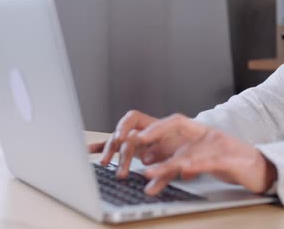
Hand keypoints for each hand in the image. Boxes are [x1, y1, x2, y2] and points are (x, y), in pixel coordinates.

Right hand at [88, 110, 205, 177]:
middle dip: (118, 148)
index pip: (133, 118)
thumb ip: (167, 160)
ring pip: (117, 142)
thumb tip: (147, 164)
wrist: (195, 152)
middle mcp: (142, 130)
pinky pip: (112, 147)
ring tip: (105, 163)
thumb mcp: (181, 154)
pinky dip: (99, 148)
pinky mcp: (130, 150)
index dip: (125, 126)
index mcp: (153, 124)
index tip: (123, 138)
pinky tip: (88, 150)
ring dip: (109, 152)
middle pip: (124, 133)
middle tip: (115, 161)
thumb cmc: (189, 148)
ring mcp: (135, 140)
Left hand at [135, 116, 277, 195]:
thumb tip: (161, 169)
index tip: (137, 135)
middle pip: (179, 127)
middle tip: (135, 141)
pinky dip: (196, 167)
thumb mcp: (205, 161)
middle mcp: (209, 135)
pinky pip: (210, 162)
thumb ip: (184, 162)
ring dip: (168, 163)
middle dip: (156, 132)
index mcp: (203, 133)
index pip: (176, 122)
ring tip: (149, 172)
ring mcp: (220, 146)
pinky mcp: (231, 161)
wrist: (264, 169)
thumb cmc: (233, 164)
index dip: (156, 126)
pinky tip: (185, 172)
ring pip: (189, 151)